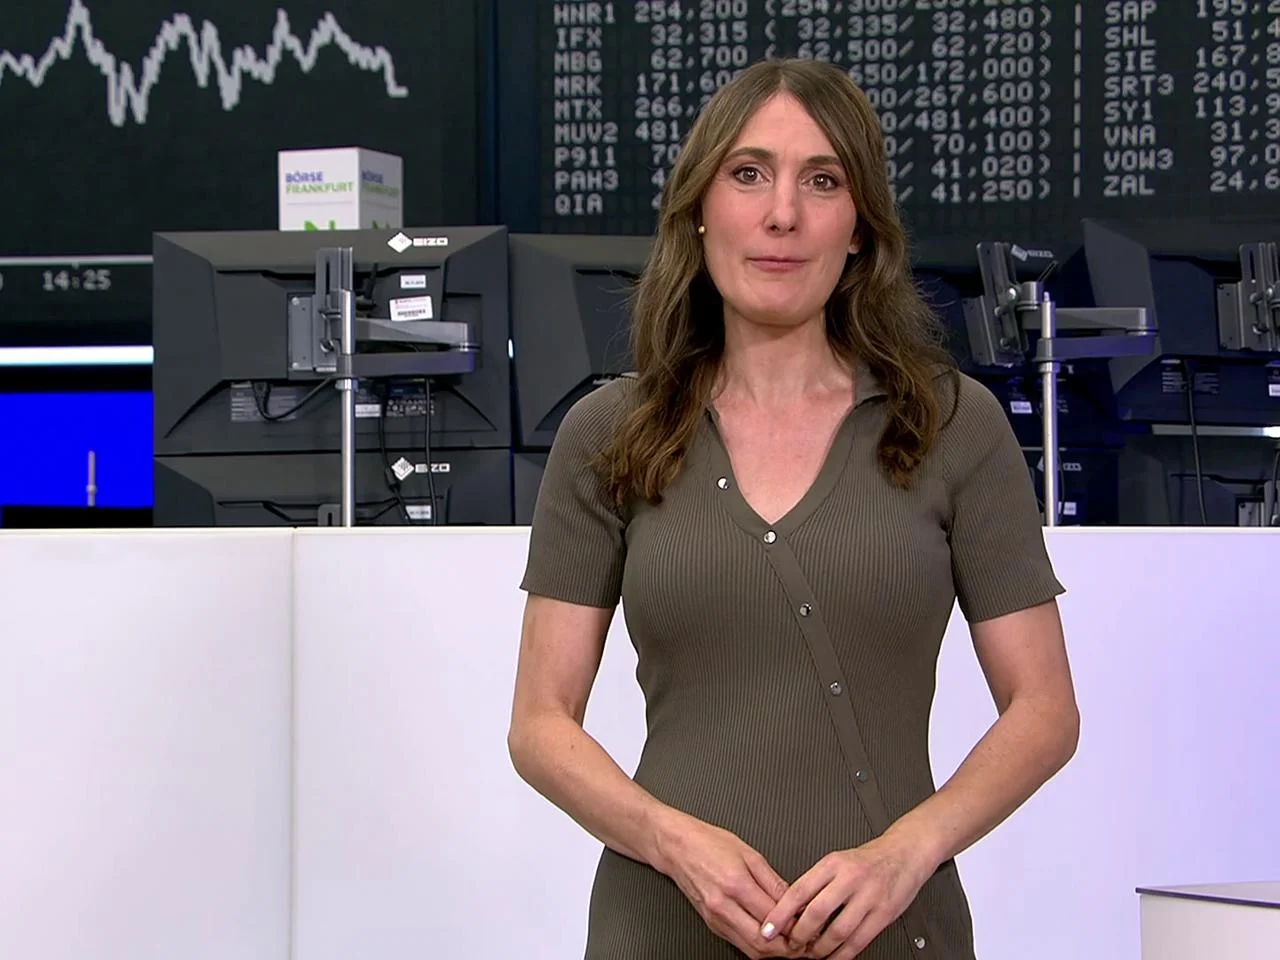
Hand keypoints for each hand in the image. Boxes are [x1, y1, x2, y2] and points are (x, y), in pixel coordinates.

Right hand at [655, 813, 810, 958]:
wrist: (676, 847)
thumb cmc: (708, 843)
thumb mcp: (749, 853)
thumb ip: (773, 882)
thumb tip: (794, 901)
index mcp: (735, 884)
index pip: (774, 917)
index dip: (796, 925)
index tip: (810, 924)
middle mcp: (723, 906)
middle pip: (763, 942)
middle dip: (788, 947)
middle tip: (806, 941)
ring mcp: (715, 918)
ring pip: (751, 949)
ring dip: (774, 951)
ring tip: (792, 942)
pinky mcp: (712, 924)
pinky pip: (739, 943)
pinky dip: (758, 945)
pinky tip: (770, 937)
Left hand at [759, 833, 935, 958]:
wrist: (904, 853)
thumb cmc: (868, 860)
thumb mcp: (837, 861)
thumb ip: (816, 883)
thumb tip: (791, 909)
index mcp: (832, 864)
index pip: (798, 891)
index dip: (780, 914)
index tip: (768, 929)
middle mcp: (849, 878)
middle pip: (816, 913)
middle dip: (800, 935)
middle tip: (792, 946)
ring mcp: (868, 896)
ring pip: (837, 931)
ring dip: (821, 949)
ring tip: (812, 954)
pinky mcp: (884, 913)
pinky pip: (859, 941)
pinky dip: (844, 954)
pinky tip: (834, 957)